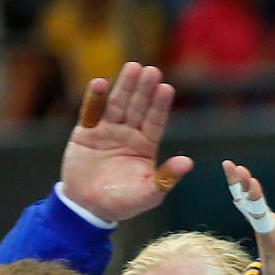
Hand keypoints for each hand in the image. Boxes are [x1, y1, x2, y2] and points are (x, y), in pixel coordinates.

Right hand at [60, 62, 192, 223]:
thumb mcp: (149, 193)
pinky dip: (95, 99)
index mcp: (145, 146)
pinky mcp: (86, 133)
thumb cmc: (123, 202)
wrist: (89, 207)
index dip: (160, 105)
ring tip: (133, 67)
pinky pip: (91, 112)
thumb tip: (188, 163)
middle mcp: (128, 135)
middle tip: (152, 71)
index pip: (155, 122)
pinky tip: (101, 83)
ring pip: (117, 105)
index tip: (167, 88)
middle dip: (144, 90)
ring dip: (124, 87)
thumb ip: (166, 178)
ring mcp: (107, 131)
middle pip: (138, 107)